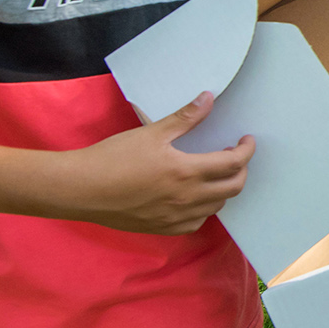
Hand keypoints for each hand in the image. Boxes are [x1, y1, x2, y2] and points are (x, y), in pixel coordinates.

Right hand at [62, 92, 253, 233]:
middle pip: (232, 188)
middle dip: (241, 171)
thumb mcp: (152, 133)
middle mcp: (187, 199)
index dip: (246, 151)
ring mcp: (176, 218)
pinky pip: (196, 222)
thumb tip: (208, 99)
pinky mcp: (163, 228)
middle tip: (234, 156)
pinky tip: (195, 198)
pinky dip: (204, 209)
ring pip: (216, 207)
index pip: (233, 164)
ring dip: (223, 190)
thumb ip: (185, 118)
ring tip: (214, 174)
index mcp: (187, 172)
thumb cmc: (113, 158)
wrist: (82, 190)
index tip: (246, 141)